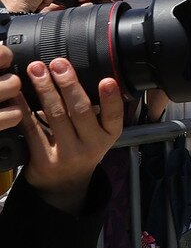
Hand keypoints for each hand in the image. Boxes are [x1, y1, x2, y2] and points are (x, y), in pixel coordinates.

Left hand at [17, 58, 124, 214]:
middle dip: (69, 84)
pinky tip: (18, 95)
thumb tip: (80, 74)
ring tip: (36, 70)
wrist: (64, 184)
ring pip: (55, 116)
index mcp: (108, 136)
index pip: (114, 115)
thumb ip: (97, 111)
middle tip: (59, 64)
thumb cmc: (82, 148)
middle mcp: (91, 146)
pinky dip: (24, 109)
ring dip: (45, 89)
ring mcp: (68, 154)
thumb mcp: (99, 134)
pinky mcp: (44, 160)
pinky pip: (32, 130)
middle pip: (80, 111)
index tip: (107, 80)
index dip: (111, 98)